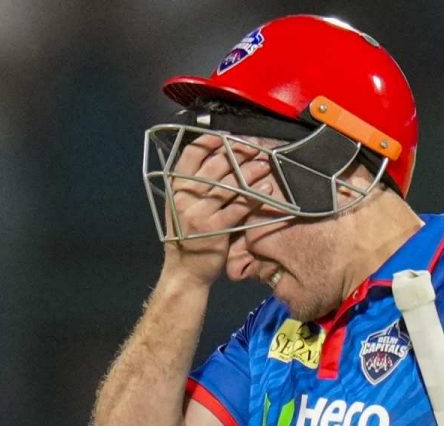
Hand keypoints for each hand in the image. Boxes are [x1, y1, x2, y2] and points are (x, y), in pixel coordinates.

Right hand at [161, 135, 273, 286]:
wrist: (185, 270)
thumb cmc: (187, 236)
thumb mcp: (180, 206)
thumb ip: (193, 184)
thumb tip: (217, 156)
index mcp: (175, 187)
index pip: (191, 154)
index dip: (211, 141)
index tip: (229, 136)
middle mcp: (184, 197)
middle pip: (216, 164)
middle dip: (239, 152)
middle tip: (257, 147)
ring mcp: (199, 213)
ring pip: (230, 184)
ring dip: (251, 171)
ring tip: (266, 164)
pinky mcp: (215, 229)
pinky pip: (239, 207)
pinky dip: (255, 196)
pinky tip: (267, 188)